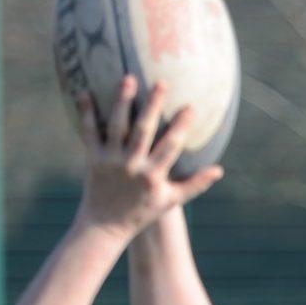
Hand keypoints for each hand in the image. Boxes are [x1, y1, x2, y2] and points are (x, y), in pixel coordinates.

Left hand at [73, 77, 222, 241]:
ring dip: (122, 101)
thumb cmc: (141, 212)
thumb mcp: (170, 200)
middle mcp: (132, 166)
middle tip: (161, 82)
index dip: (181, 126)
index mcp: (153, 176)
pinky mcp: (93, 158)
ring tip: (128, 78)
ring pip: (117, 126)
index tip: (190, 107)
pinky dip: (87, 112)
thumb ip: (195, 184)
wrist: (106, 226)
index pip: (170, 146)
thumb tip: (219, 170)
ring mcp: (111, 161)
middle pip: (143, 130)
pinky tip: (86, 92)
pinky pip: (89, 131)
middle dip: (153, 105)